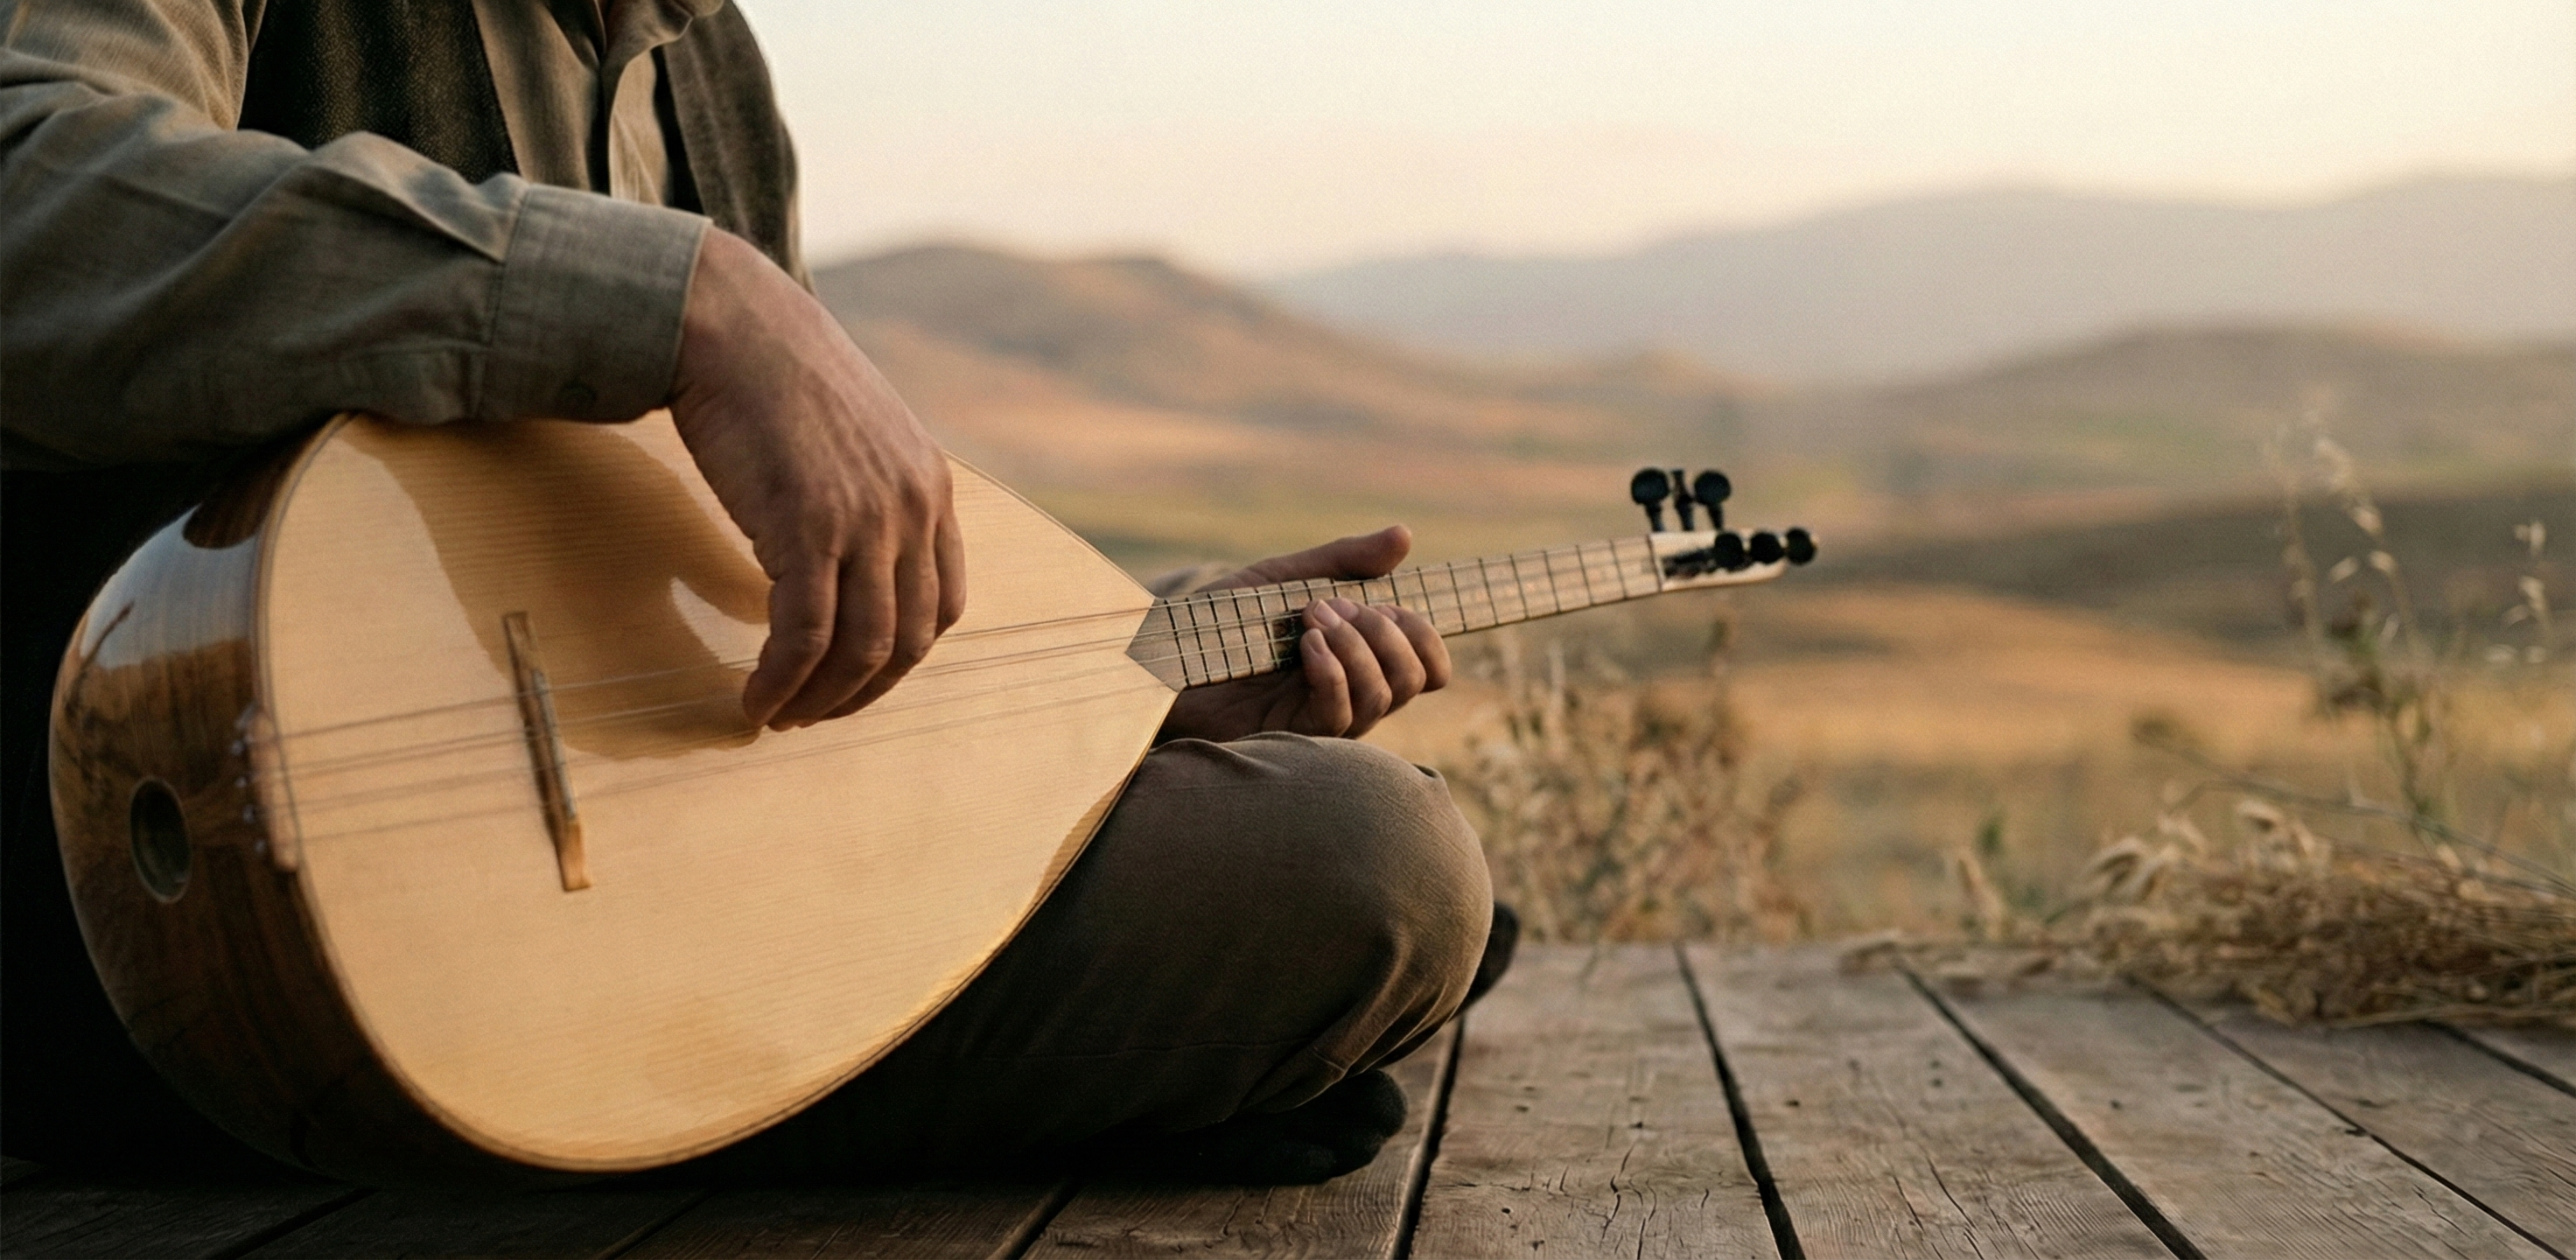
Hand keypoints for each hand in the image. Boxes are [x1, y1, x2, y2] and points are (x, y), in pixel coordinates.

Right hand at [670, 228, 965, 729]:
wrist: (733, 324)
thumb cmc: (776, 376)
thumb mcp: (854, 437)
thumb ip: (868, 494)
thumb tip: (842, 558)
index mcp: (929, 489)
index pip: (943, 605)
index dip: (899, 658)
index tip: (853, 679)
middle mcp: (912, 509)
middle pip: (907, 640)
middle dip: (860, 693)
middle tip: (811, 715)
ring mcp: (866, 521)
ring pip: (861, 650)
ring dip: (819, 700)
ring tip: (778, 714)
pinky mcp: (810, 528)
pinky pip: (806, 636)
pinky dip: (782, 680)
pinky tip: (755, 696)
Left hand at [1156, 526, 1450, 742]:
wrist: (1160, 652)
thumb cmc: (1221, 619)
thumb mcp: (1285, 577)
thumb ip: (1344, 560)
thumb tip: (1404, 535)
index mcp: (1359, 660)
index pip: (1430, 667)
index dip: (1424, 636)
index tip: (1382, 603)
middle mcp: (1350, 694)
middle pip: (1416, 680)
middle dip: (1387, 633)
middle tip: (1335, 606)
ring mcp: (1323, 718)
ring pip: (1383, 696)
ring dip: (1357, 646)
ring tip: (1312, 619)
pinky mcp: (1292, 736)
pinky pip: (1339, 715)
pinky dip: (1333, 671)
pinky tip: (1306, 645)